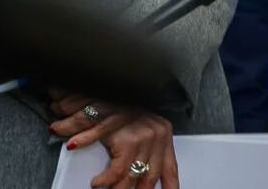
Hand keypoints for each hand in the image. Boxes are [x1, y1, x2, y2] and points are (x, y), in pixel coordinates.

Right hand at [48, 94, 179, 188]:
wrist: (101, 88)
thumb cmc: (115, 106)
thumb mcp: (138, 126)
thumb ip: (147, 150)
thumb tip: (147, 176)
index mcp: (163, 133)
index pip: (169, 167)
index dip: (171, 185)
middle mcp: (158, 135)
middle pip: (150, 176)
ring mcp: (144, 138)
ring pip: (132, 177)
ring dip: (118, 188)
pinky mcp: (128, 140)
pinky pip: (117, 172)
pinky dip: (105, 180)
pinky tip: (96, 182)